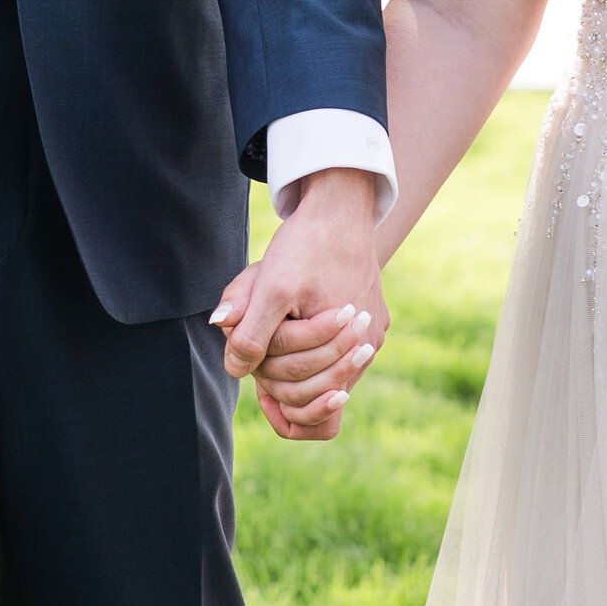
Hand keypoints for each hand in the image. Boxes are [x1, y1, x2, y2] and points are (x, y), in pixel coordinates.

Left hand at [210, 167, 386, 446]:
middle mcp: (365, 349)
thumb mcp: (271, 285)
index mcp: (344, 345)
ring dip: (296, 364)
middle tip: (259, 358)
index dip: (273, 394)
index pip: (304, 398)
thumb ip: (250, 329)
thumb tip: (233, 369)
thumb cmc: (305, 246)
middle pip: (315, 390)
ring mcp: (371, 338)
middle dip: (281, 378)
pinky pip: (339, 355)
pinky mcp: (373, 325)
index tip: (256, 381)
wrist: (340, 207)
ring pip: (327, 373)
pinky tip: (296, 327)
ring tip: (276, 340)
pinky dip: (313, 350)